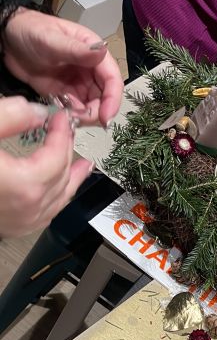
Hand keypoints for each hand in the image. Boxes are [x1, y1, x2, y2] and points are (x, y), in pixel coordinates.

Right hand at [0, 97, 92, 237]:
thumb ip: (9, 117)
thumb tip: (37, 111)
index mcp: (24, 184)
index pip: (58, 156)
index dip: (62, 133)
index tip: (60, 117)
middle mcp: (29, 208)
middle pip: (62, 177)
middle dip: (68, 152)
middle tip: (68, 133)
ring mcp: (23, 222)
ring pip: (59, 199)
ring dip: (71, 178)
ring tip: (83, 165)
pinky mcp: (15, 228)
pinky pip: (47, 213)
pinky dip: (58, 197)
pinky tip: (60, 190)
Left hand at [3, 10, 122, 126]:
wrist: (8, 41)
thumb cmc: (30, 31)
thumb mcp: (52, 39)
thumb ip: (77, 50)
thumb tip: (102, 52)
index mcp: (93, 53)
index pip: (112, 79)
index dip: (112, 99)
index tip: (105, 116)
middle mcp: (91, 70)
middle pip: (105, 98)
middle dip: (97, 112)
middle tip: (80, 118)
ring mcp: (80, 85)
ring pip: (92, 108)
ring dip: (83, 116)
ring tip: (65, 113)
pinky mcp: (68, 96)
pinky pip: (76, 112)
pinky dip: (71, 116)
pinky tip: (59, 111)